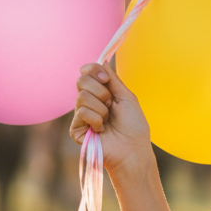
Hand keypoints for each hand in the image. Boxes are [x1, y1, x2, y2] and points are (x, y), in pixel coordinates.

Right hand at [71, 62, 152, 181]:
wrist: (133, 150)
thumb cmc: (134, 126)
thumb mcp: (126, 97)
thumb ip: (113, 79)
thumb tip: (102, 60)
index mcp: (100, 93)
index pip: (87, 72)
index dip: (94, 71)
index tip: (106, 79)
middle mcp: (88, 102)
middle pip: (81, 80)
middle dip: (101, 91)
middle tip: (111, 104)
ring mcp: (81, 116)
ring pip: (82, 96)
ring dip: (102, 108)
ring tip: (108, 120)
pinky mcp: (76, 129)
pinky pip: (81, 112)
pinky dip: (96, 119)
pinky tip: (101, 130)